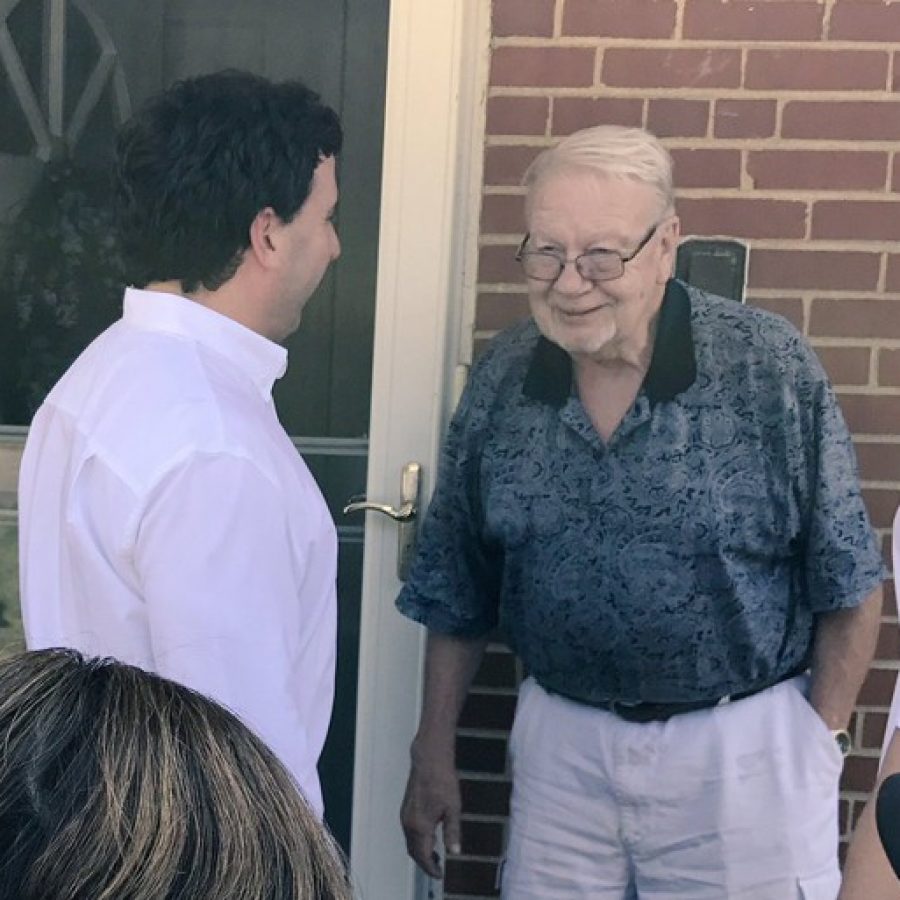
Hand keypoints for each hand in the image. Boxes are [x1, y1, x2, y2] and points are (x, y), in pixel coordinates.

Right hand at [400, 750, 461, 877]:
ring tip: (437, 855)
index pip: (423, 856)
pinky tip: (430, 837)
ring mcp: (405, 816)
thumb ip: (452, 832)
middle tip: (439, 868)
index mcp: (420, 825)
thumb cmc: (443, 781)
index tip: (440, 874)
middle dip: (425, 863)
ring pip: (410, 842)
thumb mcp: (453, 808)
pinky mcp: (405, 809)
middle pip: (414, 852)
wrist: (429, 760)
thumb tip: (454, 852)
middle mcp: (408, 823)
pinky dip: (417, 841)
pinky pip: (409, 832)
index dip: (431, 868)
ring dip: (421, 852)